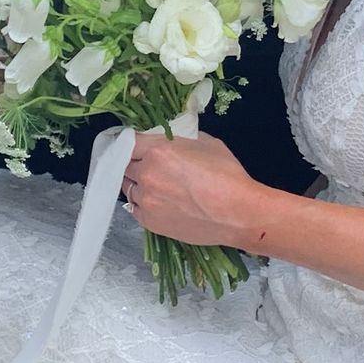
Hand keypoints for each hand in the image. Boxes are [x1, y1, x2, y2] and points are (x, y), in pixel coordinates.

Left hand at [122, 131, 264, 249]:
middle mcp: (146, 175)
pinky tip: (157, 201)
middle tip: (149, 166)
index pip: (129, 142)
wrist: (238, 214)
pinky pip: (135, 208)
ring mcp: (146, 200)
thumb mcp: (207, 143)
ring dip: (137, 184)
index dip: (132, 144)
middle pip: (125, 165)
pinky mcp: (149, 222)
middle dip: (135, 163)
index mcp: (158, 151)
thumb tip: (174, 142)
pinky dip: (142, 203)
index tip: (136, 146)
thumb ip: (182, 141)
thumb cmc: (228, 176)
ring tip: (155, 185)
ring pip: (128, 187)